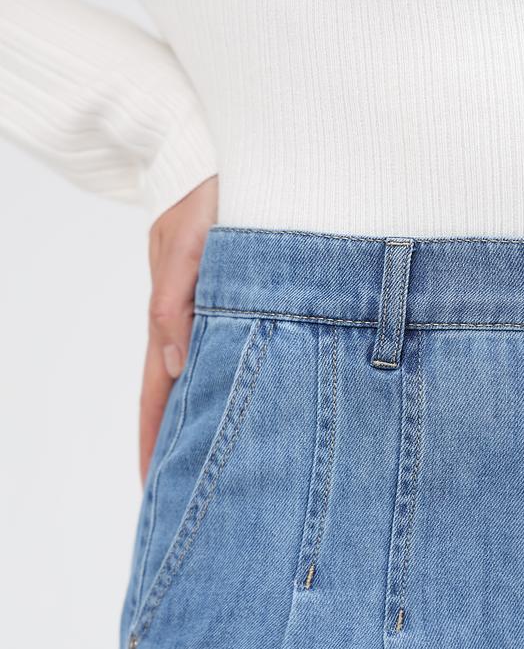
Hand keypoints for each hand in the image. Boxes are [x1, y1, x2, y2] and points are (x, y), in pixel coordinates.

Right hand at [140, 176, 217, 483]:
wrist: (216, 157)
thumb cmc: (200, 196)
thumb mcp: (183, 247)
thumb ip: (176, 304)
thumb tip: (176, 366)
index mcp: (169, 317)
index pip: (157, 394)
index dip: (154, 439)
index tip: (153, 485)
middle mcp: (189, 323)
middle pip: (179, 395)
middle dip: (178, 442)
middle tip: (186, 491)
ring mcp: (211, 313)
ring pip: (207, 377)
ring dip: (205, 416)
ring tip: (217, 460)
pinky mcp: (236, 300)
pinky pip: (230, 350)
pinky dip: (231, 381)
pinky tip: (245, 400)